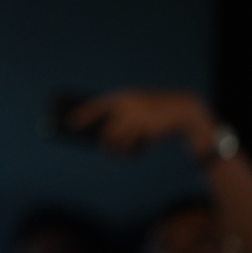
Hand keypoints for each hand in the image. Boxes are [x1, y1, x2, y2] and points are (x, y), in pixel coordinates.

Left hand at [68, 89, 216, 159]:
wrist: (182, 111)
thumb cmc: (156, 113)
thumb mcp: (137, 113)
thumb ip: (121, 122)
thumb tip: (104, 139)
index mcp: (122, 97)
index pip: (96, 105)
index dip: (82, 114)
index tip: (69, 123)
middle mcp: (125, 105)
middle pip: (104, 129)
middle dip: (103, 142)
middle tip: (103, 150)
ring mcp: (134, 117)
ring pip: (116, 141)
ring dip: (117, 151)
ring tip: (120, 155)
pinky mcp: (144, 130)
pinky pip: (130, 147)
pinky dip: (131, 152)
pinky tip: (135, 153)